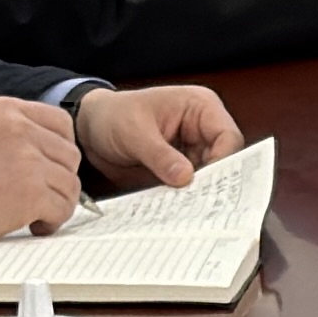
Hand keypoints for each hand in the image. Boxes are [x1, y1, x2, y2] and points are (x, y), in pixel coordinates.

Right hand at [0, 90, 86, 251]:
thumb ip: (9, 129)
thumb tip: (42, 146)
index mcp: (7, 109)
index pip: (61, 122)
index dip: (61, 149)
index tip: (51, 167)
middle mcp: (21, 129)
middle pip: (69, 154)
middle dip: (60, 178)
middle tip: (43, 195)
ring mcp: (28, 160)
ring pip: (70, 184)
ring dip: (58, 202)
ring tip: (36, 214)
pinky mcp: (31, 193)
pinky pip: (62, 208)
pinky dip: (52, 221)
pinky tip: (33, 225)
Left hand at [81, 85, 241, 192]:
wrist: (89, 130)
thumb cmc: (112, 116)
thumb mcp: (134, 134)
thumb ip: (160, 156)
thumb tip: (186, 177)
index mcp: (200, 107)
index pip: (228, 137)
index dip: (224, 161)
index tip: (208, 184)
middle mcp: (202, 129)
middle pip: (224, 160)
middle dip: (212, 181)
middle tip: (200, 203)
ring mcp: (192, 151)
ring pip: (209, 177)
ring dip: (198, 193)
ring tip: (186, 209)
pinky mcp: (180, 169)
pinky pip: (191, 187)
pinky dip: (184, 198)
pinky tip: (176, 208)